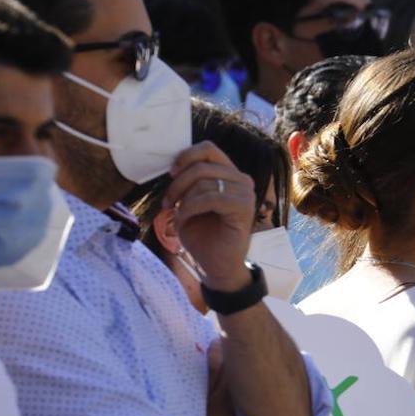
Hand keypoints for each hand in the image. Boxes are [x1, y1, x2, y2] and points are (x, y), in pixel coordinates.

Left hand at [165, 142, 256, 291]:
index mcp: (229, 174)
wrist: (216, 266)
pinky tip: (184, 219)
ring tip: (178, 215)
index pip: (208, 149)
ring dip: (183, 199)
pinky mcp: (245, 208)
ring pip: (205, 181)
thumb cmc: (202, 235)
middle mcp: (241, 180)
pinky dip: (191, 207)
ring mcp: (246, 193)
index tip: (171, 173)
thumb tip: (175, 164)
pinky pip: (211, 197)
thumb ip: (189, 181)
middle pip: (203, 165)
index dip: (186, 156)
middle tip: (168, 202)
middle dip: (179, 183)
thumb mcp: (189, 202)